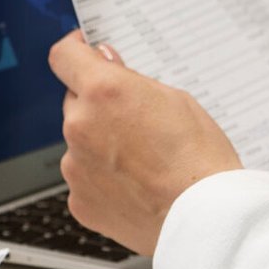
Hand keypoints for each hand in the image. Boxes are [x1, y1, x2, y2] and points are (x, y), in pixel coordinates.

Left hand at [50, 33, 240, 259]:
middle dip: (99, 106)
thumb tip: (107, 64)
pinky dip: (104, 179)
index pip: (64, 57)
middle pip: (76, 102)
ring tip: (145, 162)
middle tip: (137, 121)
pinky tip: (136, 185)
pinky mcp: (79, 200)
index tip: (82, 52)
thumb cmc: (199, 159)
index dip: (74, 51)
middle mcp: (80, 126)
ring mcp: (75, 166)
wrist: (203, 218)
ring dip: (101, 145)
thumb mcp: (175, 99)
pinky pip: (85, 178)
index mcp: (103, 91)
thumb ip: (131, 81)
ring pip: (81, 143)